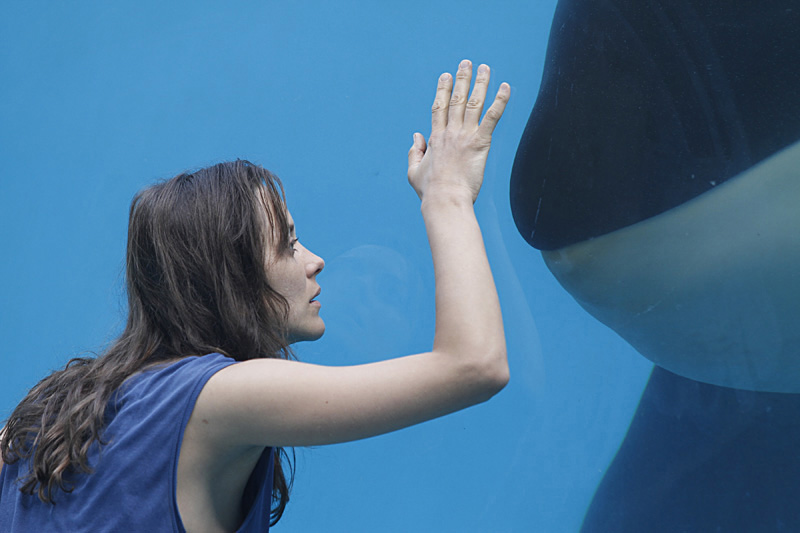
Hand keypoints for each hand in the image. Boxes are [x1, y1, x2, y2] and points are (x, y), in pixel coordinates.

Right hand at [408, 59, 509, 203]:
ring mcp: (465, 136)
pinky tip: (505, 87)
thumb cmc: (430, 191)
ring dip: (480, 83)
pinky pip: (492, 117)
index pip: (438, 107)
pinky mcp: (480, 143)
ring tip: (485, 67)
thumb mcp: (413, 171)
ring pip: (473, 102)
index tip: (445, 76)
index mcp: (435, 138)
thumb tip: (416, 136)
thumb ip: (414, 152)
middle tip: (466, 63)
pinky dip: (500, 100)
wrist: (445, 200)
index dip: (442, 89)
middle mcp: (449, 132)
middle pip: (456, 99)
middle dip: (462, 79)